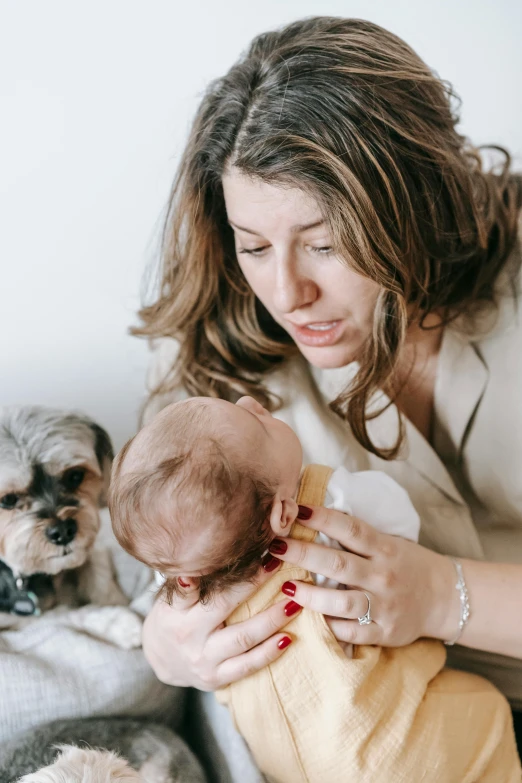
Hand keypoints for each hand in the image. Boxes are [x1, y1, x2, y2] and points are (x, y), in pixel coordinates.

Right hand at [142, 568, 299, 689]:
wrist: (163, 661)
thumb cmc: (174, 618)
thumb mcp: (173, 597)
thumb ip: (195, 579)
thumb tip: (226, 549)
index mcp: (173, 609)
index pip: (190, 587)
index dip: (210, 570)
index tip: (233, 553)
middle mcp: (187, 634)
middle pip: (223, 606)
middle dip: (253, 584)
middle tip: (278, 564)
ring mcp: (202, 659)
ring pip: (242, 638)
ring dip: (271, 619)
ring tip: (293, 603)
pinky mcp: (216, 677)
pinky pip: (247, 665)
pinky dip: (269, 652)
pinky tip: (287, 638)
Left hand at [268, 506, 457, 646]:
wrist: (445, 598)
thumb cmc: (407, 564)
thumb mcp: (388, 542)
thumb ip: (356, 536)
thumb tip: (310, 516)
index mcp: (385, 548)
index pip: (350, 529)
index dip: (322, 518)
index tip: (296, 510)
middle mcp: (384, 576)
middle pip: (337, 564)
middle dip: (302, 554)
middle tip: (275, 546)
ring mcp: (384, 606)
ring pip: (341, 602)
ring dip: (310, 594)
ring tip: (286, 587)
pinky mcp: (384, 632)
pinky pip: (350, 632)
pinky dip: (328, 625)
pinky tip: (308, 617)